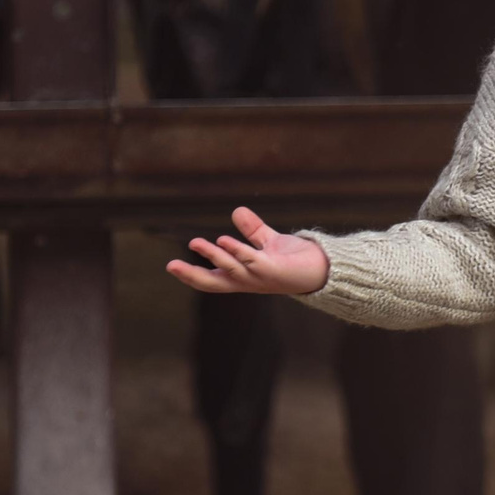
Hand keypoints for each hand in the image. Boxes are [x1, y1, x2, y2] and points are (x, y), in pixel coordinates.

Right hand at [169, 206, 330, 296]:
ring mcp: (259, 278)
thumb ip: (252, 230)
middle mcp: (248, 281)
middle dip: (192, 275)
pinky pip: (250, 260)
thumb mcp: (267, 242)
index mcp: (242, 277)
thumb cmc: (294, 260)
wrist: (323, 267)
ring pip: (230, 269)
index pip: (213, 278)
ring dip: (213, 256)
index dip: (192, 274)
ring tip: (196, 242)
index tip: (171, 267)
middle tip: (171, 266)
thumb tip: (235, 212)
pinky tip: (223, 240)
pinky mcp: (272, 270)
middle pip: (214, 282)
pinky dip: (236, 250)